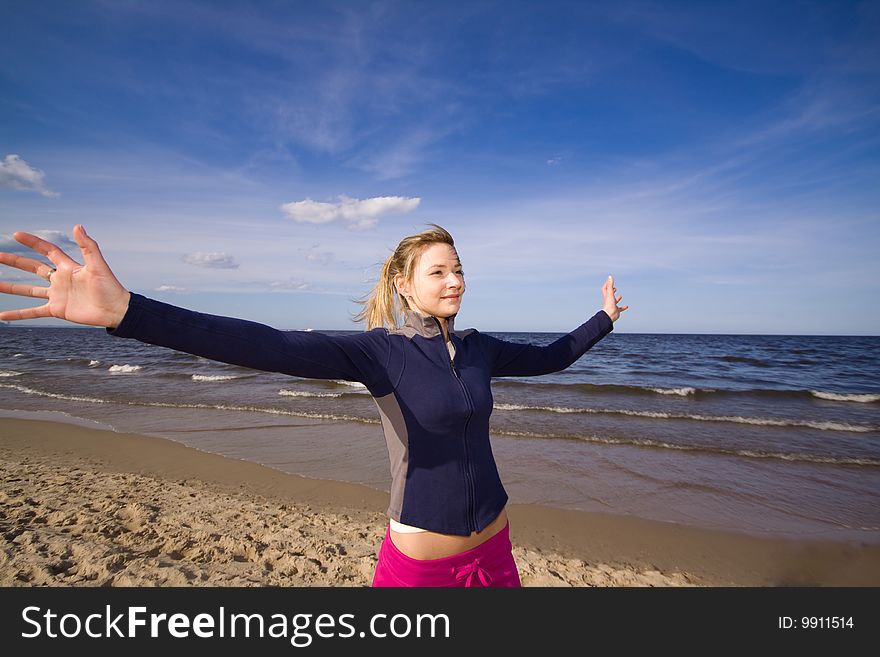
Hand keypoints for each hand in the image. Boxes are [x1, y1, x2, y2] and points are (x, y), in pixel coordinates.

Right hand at [0, 224, 130, 328]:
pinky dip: (18, 314)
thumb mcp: (98, 265)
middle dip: (15, 261)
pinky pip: (33, 312)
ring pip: (28, 289)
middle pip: (33, 267)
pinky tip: (2, 315)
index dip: (33, 242)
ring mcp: (57, 295)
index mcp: (68, 267)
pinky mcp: (57, 310)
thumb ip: (88, 246)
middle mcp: (60, 280)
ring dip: (11, 287)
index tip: (16, 235)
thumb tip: (77, 226)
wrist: (116, 310)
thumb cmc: (110, 287)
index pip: (47, 250)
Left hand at [601, 275, 627, 321]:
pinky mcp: (616, 310)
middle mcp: (609, 300)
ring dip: (617, 299)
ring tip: (620, 296)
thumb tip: (610, 276)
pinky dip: (623, 307)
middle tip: (615, 288)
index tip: (610, 280)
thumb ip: (610, 284)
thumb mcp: (610, 293)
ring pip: (615, 301)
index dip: (607, 284)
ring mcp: (612, 305)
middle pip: (609, 294)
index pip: (605, 288)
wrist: (609, 315)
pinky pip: (620, 309)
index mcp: (607, 296)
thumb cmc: (609, 304)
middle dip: (612, 291)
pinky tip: (627, 306)